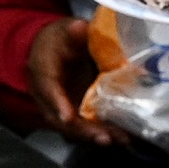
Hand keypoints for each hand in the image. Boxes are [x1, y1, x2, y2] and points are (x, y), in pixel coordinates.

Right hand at [26, 17, 112, 142]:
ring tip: (120, 140)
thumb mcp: (63, 31)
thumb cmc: (58, 41)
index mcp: (43, 73)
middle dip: (83, 130)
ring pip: (77, 128)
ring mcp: (64, 108)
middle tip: (103, 137)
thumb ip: (72, 31)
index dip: (57, 104)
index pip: (48, 90)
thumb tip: (80, 27)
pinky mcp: (78, 114)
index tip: (67, 116)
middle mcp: (50, 98)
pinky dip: (106, 132)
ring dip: (98, 135)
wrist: (51, 51)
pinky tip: (125, 137)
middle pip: (63, 119)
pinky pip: (89, 127)